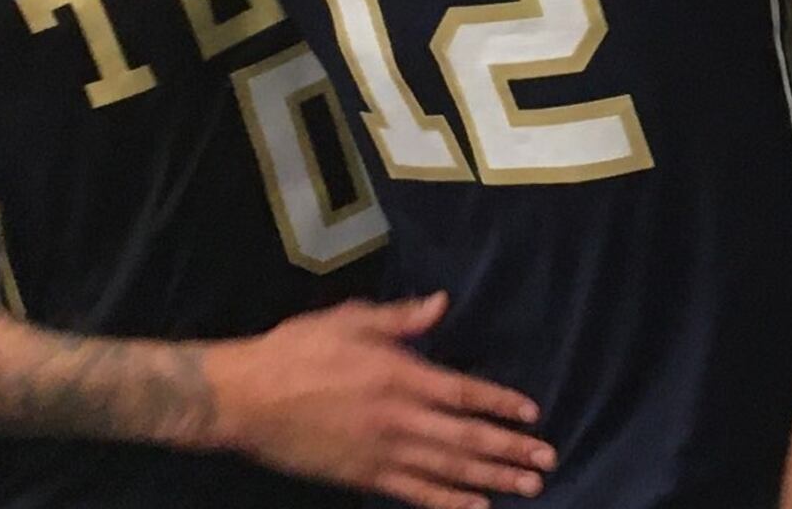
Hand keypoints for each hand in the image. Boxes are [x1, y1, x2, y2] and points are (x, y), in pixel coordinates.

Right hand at [203, 293, 548, 508]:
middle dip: (510, 450)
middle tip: (547, 460)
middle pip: (466, 438)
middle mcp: (399, 417)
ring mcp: (381, 452)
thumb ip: (400, 319)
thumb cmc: (297, 351)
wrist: (244, 398)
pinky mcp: (362, 476)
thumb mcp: (350, 321)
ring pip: (449, 469)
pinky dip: (448, 502)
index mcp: (399, 375)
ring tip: (528, 487)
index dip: (501, 404)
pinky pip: (414, 493)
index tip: (533, 414)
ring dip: (492, 478)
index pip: (464, 392)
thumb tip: (442, 303)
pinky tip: (477, 508)